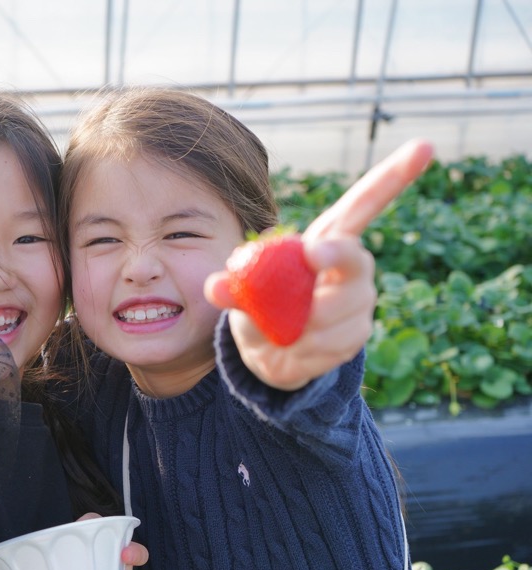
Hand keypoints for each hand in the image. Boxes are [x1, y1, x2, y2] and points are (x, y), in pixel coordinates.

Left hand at [205, 139, 434, 389]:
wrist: (269, 352)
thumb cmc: (259, 307)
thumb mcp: (240, 294)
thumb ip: (232, 287)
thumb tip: (215, 286)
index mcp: (326, 239)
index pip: (364, 204)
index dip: (394, 176)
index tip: (425, 145)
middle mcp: (351, 267)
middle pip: (355, 258)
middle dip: (336, 256)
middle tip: (311, 256)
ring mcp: (360, 300)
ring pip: (340, 309)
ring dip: (304, 322)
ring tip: (281, 330)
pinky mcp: (357, 333)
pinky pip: (333, 342)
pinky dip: (305, 348)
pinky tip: (293, 347)